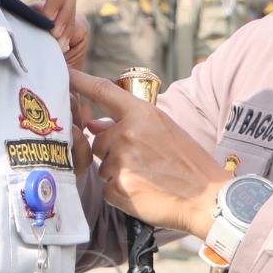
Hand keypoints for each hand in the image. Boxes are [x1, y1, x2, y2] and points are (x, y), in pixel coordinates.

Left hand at [70, 70, 224, 237]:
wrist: (206, 198)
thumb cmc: (188, 162)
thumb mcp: (164, 130)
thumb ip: (129, 124)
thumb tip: (93, 125)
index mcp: (142, 114)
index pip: (103, 91)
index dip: (81, 81)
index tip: (66, 74)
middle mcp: (126, 134)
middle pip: (99, 142)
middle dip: (113, 152)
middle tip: (144, 162)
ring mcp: (120, 162)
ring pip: (103, 167)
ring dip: (118, 173)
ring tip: (148, 177)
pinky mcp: (117, 188)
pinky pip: (107, 188)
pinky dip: (121, 192)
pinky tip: (144, 191)